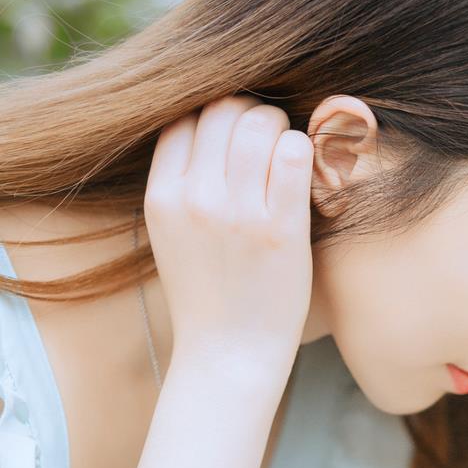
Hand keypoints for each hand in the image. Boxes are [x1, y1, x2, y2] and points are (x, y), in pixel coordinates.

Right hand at [142, 95, 313, 382]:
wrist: (229, 357)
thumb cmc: (209, 297)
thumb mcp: (172, 235)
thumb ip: (183, 186)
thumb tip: (211, 132)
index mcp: (162, 197)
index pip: (183, 119)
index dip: (213, 117)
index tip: (234, 136)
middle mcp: (195, 198)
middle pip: (222, 110)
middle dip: (250, 113)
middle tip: (269, 138)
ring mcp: (239, 213)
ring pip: (260, 123)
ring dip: (280, 126)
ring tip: (288, 151)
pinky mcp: (281, 229)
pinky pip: (295, 154)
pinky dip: (304, 150)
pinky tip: (306, 171)